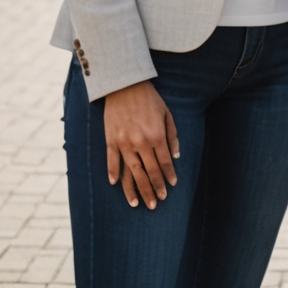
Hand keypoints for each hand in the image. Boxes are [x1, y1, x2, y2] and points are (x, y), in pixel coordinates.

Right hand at [102, 80, 178, 209]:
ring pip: (131, 172)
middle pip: (149, 172)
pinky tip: (116, 184)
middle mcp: (140, 143)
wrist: (125, 84)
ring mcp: (124, 143)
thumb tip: (175, 156)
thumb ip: (172, 135)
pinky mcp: (111, 140)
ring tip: (138, 203)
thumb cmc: (149, 98)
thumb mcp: (166, 113)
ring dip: (135, 189)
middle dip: (154, 188)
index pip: (164, 162)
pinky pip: (112, 161)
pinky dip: (113, 173)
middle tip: (156, 203)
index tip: (171, 187)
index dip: (168, 176)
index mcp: (156, 135)